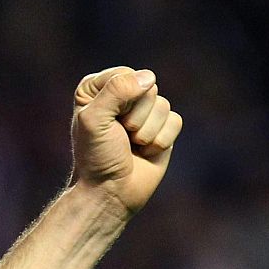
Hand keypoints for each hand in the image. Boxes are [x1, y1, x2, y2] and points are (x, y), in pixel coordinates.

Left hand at [71, 66, 182, 216]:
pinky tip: (146, 153)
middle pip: (148, 88)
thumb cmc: (96, 158)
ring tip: (131, 146)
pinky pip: (175, 121)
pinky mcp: (163, 128)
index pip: (126, 75)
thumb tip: (149, 78)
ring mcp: (144, 112)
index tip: (106, 124)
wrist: (109, 193)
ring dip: (146, 133)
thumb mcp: (94, 120)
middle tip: (121, 137)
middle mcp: (122, 96)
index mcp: (98, 88)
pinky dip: (161, 141)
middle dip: (135, 118)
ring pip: (163, 105)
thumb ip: (116, 90)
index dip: (120, 102)